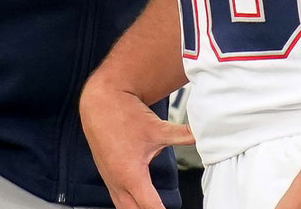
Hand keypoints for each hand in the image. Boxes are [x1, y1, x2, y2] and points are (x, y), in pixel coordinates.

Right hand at [79, 78, 193, 208]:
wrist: (100, 102)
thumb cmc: (125, 115)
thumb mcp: (157, 127)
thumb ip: (181, 135)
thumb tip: (201, 135)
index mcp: (131, 174)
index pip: (150, 207)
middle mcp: (118, 182)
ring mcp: (110, 180)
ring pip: (123, 208)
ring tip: (155, 206)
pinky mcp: (106, 176)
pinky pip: (117, 199)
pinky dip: (129, 205)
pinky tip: (139, 203)